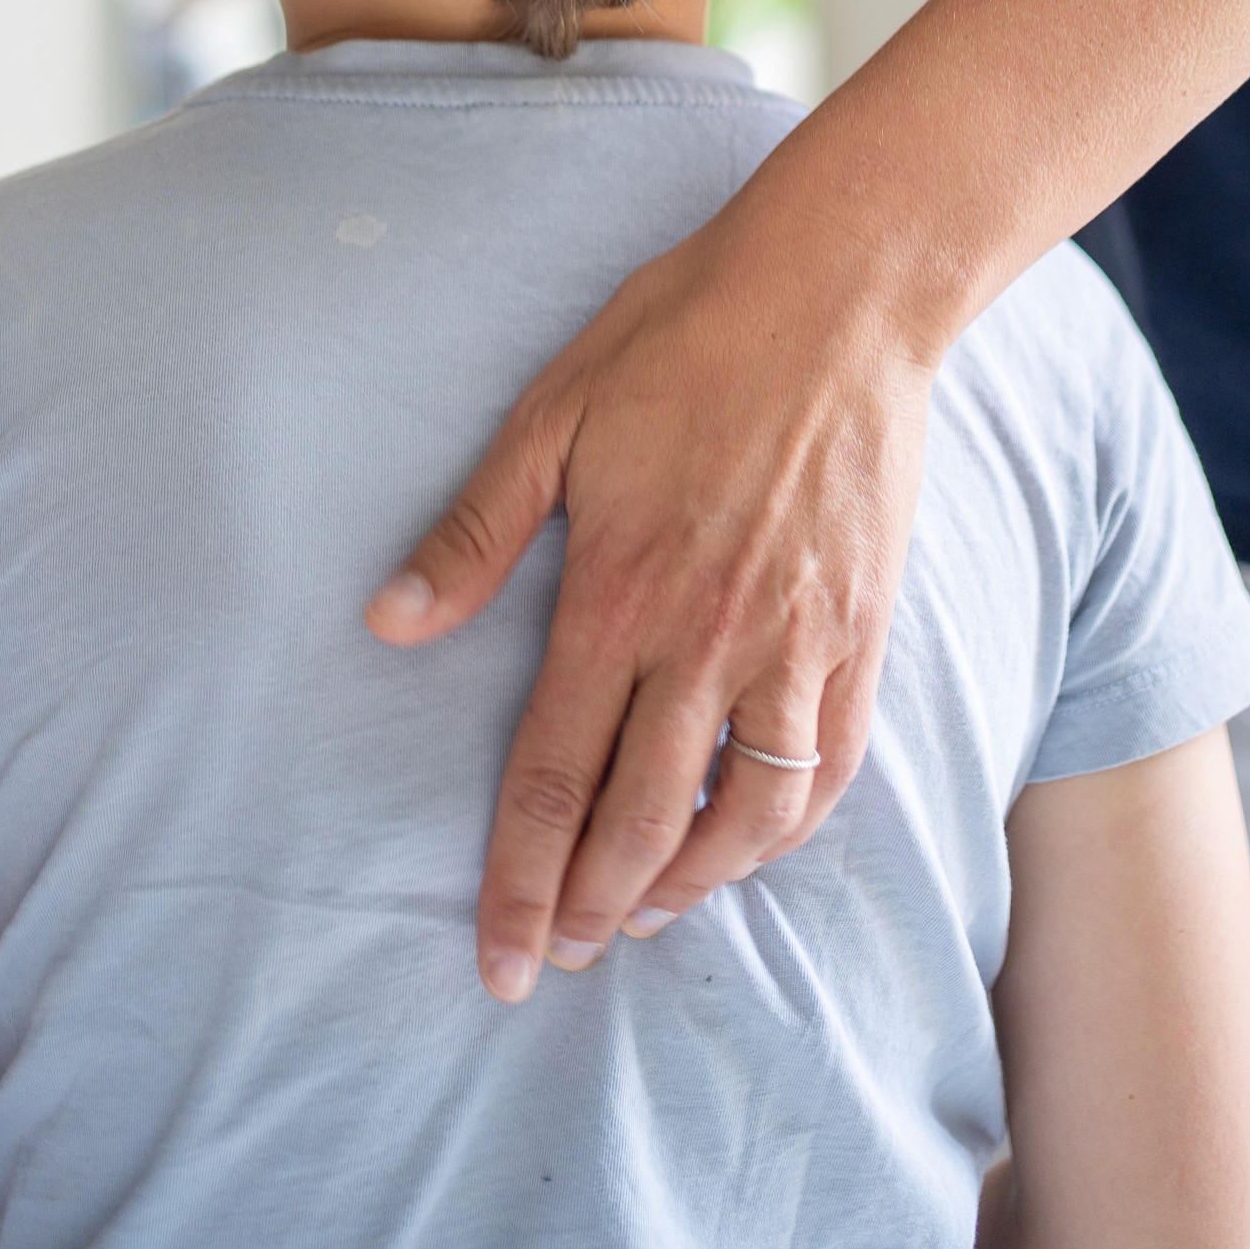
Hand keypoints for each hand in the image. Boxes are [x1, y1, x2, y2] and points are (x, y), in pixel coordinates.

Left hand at [365, 158, 938, 1002]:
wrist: (838, 290)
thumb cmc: (683, 334)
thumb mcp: (554, 413)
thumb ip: (475, 532)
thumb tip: (387, 623)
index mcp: (621, 592)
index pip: (553, 776)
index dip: (517, 878)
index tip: (497, 958)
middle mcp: (711, 637)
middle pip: (641, 819)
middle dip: (588, 908)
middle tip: (553, 958)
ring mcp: (798, 640)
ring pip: (742, 816)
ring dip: (685, 885)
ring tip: (636, 914)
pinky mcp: (862, 629)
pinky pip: (828, 768)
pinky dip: (784, 829)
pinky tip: (747, 845)